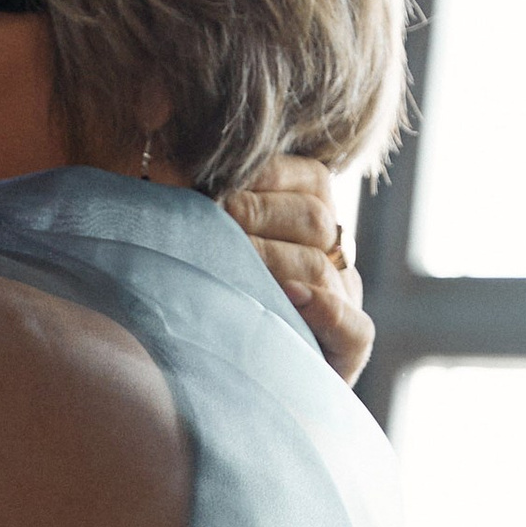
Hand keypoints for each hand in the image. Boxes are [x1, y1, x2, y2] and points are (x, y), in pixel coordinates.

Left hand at [221, 159, 372, 381]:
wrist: (216, 387)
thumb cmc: (201, 304)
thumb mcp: (206, 244)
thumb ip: (208, 202)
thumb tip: (171, 140)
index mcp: (311, 221)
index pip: (311, 180)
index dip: (266, 174)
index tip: (215, 181)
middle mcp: (335, 257)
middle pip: (314, 219)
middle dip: (257, 215)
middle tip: (210, 220)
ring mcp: (345, 302)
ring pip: (321, 267)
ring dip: (270, 260)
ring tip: (225, 262)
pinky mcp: (349, 351)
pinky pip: (355, 328)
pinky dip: (326, 311)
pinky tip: (291, 298)